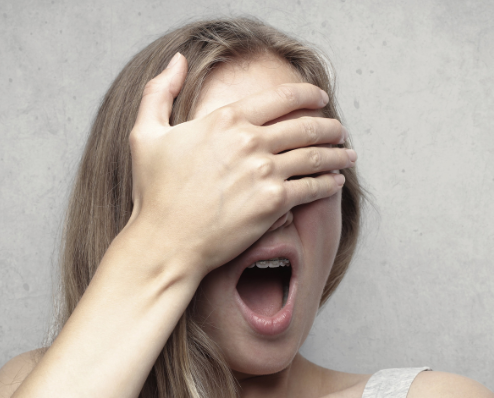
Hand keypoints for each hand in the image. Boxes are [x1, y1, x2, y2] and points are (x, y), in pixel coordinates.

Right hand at [126, 52, 355, 276]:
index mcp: (225, 120)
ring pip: (315, 156)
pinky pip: (312, 188)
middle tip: (340, 130)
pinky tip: (336, 182)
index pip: (281, 98)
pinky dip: (329, 183)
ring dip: (337, 154)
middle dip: (329, 126)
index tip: (320, 97)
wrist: (165, 241)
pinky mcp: (273, 203)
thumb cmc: (153, 192)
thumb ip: (160, 91)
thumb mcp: (145, 133)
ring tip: (348, 155)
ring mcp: (263, 172)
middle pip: (305, 125)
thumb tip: (177, 60)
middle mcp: (249, 141)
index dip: (307, 94)